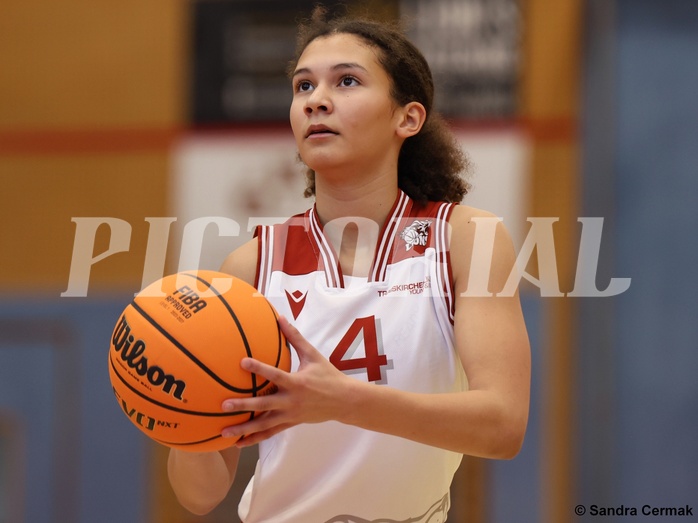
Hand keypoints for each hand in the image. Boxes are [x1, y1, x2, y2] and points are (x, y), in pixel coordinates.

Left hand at [220, 316, 352, 446]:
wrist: (344, 401)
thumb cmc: (328, 374)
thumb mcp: (313, 355)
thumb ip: (295, 337)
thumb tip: (280, 317)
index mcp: (297, 383)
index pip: (275, 375)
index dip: (259, 368)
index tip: (242, 362)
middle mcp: (291, 401)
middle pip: (264, 404)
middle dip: (244, 405)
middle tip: (224, 405)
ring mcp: (290, 415)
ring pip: (264, 424)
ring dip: (244, 428)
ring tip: (224, 432)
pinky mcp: (290, 423)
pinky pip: (270, 433)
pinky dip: (254, 438)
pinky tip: (238, 442)